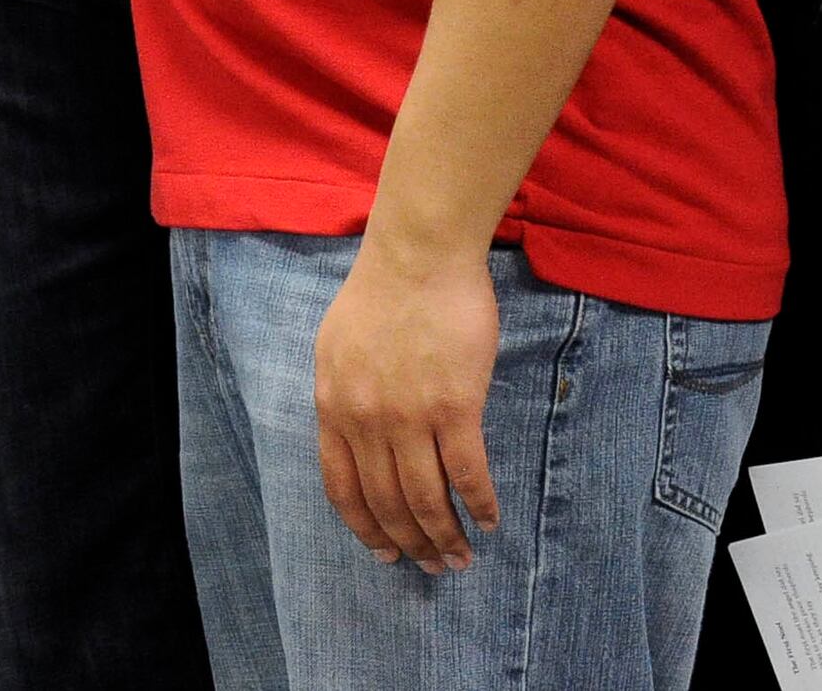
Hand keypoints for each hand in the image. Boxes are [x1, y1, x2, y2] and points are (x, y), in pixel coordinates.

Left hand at [312, 237, 502, 573]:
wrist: (418, 254)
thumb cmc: (382, 293)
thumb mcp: (337, 348)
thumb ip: (344, 397)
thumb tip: (356, 437)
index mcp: (332, 406)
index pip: (343, 488)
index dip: (365, 529)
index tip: (385, 553)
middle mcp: (365, 419)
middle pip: (387, 503)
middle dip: (411, 544)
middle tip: (433, 567)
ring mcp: (408, 416)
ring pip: (426, 499)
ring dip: (446, 537)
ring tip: (462, 558)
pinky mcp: (455, 406)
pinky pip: (467, 473)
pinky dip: (479, 505)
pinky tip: (489, 521)